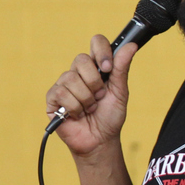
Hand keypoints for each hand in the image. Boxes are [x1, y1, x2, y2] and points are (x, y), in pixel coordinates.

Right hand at [44, 36, 138, 157]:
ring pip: (71, 78)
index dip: (101, 51)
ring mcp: (63, 84)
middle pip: (81, 59)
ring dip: (85, 99)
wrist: (100, 141)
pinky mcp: (52, 98)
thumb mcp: (120, 92)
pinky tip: (76, 114)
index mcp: (96, 67)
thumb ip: (122, 68)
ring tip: (89, 109)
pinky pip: (61, 93)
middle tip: (99, 97)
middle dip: (94, 83)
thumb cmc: (110, 117)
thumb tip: (131, 46)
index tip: (108, 68)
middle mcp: (78, 72)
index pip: (96, 42)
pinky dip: (74, 107)